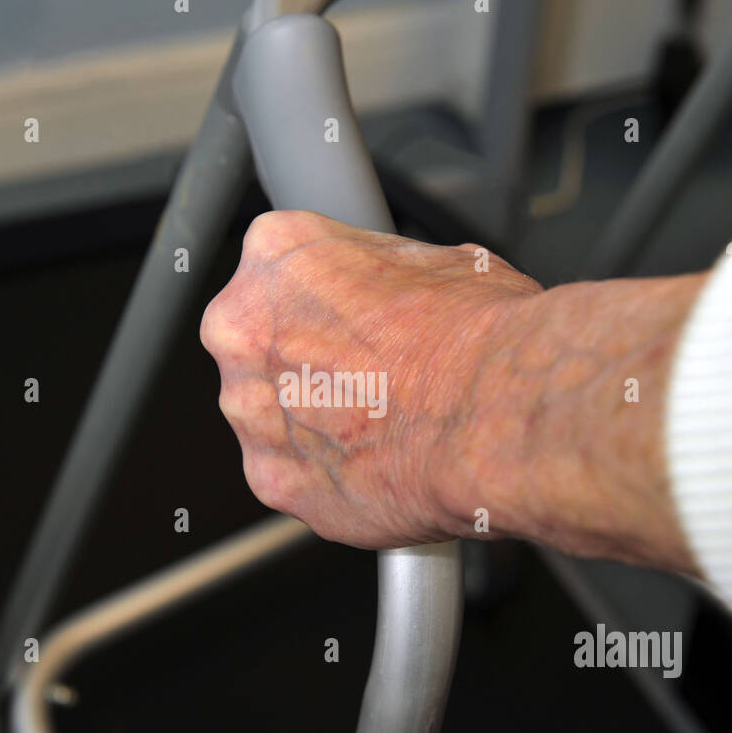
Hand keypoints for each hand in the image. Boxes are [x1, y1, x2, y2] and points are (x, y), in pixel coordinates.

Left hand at [200, 210, 539, 548]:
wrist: (491, 414)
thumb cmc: (474, 334)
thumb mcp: (440, 260)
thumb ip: (385, 276)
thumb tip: (401, 291)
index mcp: (276, 253)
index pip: (284, 273)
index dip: (332, 302)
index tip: (359, 319)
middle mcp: (240, 327)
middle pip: (264, 346)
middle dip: (311, 363)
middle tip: (375, 375)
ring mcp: (248, 409)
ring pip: (272, 415)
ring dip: (316, 422)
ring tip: (386, 424)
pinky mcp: (270, 478)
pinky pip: (292, 476)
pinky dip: (329, 479)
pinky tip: (380, 465)